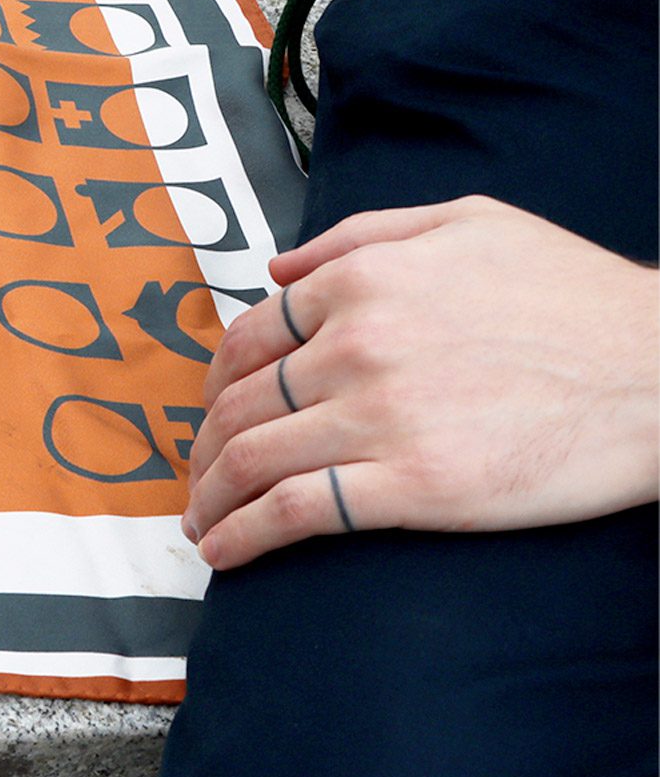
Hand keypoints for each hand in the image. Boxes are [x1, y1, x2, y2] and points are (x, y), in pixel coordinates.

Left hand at [183, 196, 659, 569]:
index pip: (249, 338)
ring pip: (251, 459)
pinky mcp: (413, 484)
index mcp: (360, 281)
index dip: (216, 384)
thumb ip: (363, 237)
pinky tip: (226, 552)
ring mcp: (380, 415)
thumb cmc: (578, 296)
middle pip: (237, 404)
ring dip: (209, 498)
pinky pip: (295, 512)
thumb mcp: (470, 224)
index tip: (211, 413)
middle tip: (197, 477)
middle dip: (202, 448)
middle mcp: (356, 344)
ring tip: (200, 522)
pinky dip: (244, 535)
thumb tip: (279, 266)